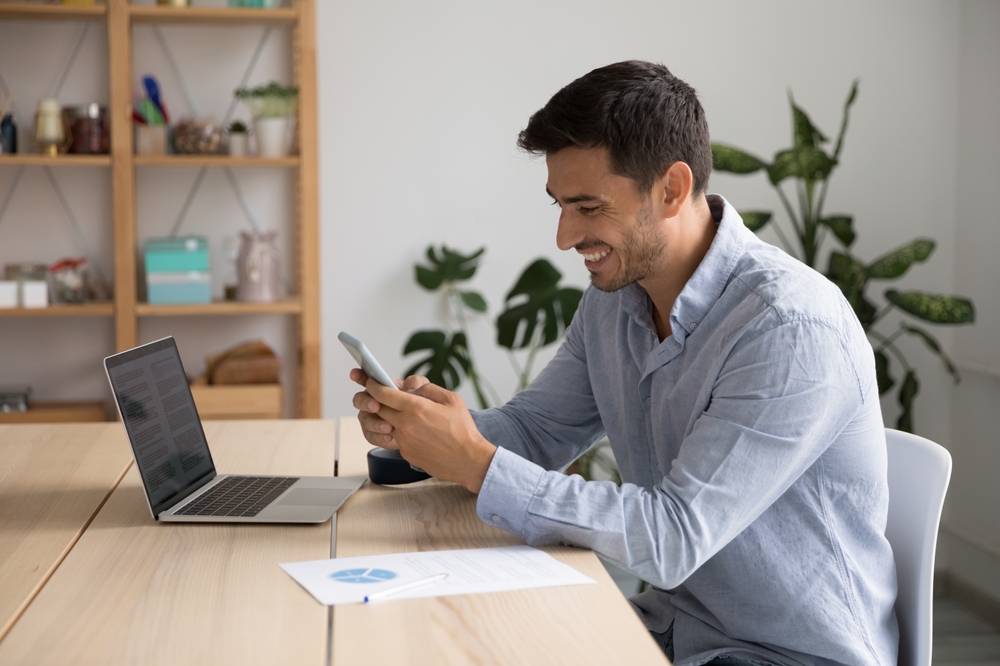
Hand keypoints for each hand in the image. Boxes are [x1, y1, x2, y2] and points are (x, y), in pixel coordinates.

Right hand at [350, 368, 428, 449]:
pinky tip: (389, 437)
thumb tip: (409, 385)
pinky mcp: (373, 433)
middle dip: (365, 402)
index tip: (354, 374)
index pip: (366, 378)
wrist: (421, 429)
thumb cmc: (417, 405)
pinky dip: (379, 437)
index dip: (358, 375)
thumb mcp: (421, 390)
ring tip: (388, 427)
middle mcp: (371, 401)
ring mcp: (370, 418)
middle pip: (359, 399)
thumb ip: (416, 383)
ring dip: (375, 423)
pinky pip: (371, 436)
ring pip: (364, 420)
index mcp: (381, 387)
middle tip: (376, 406)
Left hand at [365, 378, 496, 493]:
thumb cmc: (463, 429)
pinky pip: (396, 438)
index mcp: (416, 408)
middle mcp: (405, 425)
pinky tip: (415, 431)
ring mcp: (404, 441)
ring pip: (386, 424)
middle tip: (381, 396)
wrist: (468, 460)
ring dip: (389, 417)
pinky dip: (400, 432)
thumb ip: (428, 389)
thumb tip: (412, 387)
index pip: (383, 394)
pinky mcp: (406, 453)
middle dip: (377, 401)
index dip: (374, 386)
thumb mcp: (451, 399)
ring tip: (403, 414)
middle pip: (379, 409)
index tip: (371, 382)